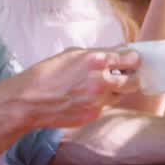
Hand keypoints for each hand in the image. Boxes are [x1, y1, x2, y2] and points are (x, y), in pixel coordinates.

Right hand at [1, 47, 140, 128]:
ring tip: (100, 86)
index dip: (134, 59)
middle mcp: (102, 81)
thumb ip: (99, 52)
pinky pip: (106, 106)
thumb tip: (120, 49)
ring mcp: (99, 100)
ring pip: (121, 95)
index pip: (131, 59)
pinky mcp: (94, 115)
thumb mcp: (73, 54)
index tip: (133, 59)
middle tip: (126, 74)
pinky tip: (86, 98)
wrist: (29, 101)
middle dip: (133, 76)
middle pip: (135, 81)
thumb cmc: (48, 73)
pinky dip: (101, 101)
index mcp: (97, 60)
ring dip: (116, 90)